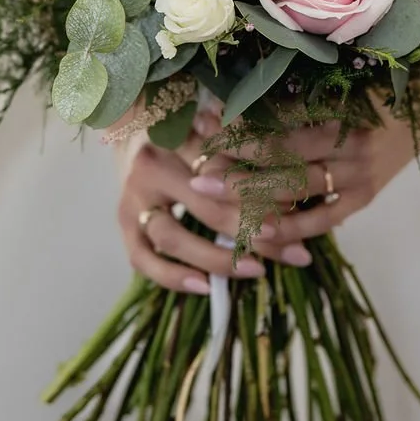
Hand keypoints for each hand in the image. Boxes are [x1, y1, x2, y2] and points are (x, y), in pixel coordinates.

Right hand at [117, 133, 287, 295]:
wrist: (135, 133)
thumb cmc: (189, 135)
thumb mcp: (215, 133)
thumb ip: (245, 158)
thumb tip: (295, 200)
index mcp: (178, 136)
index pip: (224, 170)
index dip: (258, 192)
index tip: (291, 212)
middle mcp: (152, 166)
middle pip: (204, 205)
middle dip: (248, 230)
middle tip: (285, 248)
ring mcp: (133, 197)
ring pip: (172, 236)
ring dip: (216, 258)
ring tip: (256, 270)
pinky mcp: (124, 222)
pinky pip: (143, 259)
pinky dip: (173, 277)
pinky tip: (205, 287)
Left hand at [189, 102, 417, 250]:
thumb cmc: (376, 88)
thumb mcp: (340, 83)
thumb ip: (296, 98)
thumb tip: (236, 102)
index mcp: (341, 109)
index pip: (280, 123)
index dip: (241, 128)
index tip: (204, 127)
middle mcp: (350, 143)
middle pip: (283, 158)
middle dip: (236, 165)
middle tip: (198, 170)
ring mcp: (360, 174)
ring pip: (298, 189)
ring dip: (252, 195)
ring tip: (214, 197)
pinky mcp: (366, 197)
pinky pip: (324, 218)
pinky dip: (292, 227)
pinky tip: (260, 233)